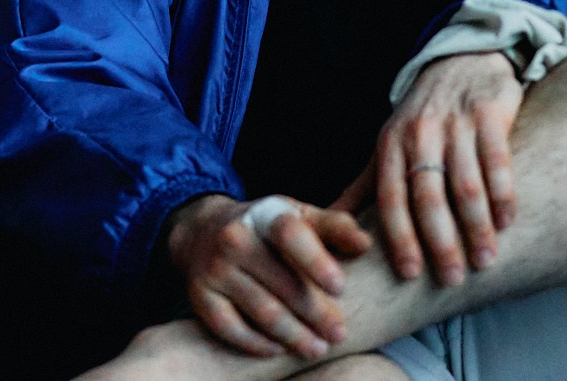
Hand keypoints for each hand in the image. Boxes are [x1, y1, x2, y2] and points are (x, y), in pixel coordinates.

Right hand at [165, 193, 370, 360]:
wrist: (203, 230)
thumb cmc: (267, 227)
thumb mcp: (300, 217)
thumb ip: (335, 227)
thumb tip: (366, 245)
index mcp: (266, 215)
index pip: (291, 235)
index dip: (316, 261)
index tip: (341, 288)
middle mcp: (236, 238)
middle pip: (280, 282)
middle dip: (315, 312)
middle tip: (340, 334)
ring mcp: (215, 269)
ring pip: (260, 310)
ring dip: (292, 334)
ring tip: (317, 349)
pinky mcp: (200, 297)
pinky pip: (230, 328)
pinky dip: (256, 343)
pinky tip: (278, 351)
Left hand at [336, 50, 519, 286]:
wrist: (460, 62)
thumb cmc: (420, 118)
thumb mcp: (386, 147)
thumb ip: (363, 188)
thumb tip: (327, 226)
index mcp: (390, 146)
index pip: (390, 198)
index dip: (399, 237)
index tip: (410, 274)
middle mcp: (420, 134)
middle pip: (428, 196)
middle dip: (440, 242)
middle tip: (453, 278)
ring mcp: (456, 123)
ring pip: (466, 184)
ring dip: (476, 226)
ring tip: (485, 260)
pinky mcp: (489, 114)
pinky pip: (497, 160)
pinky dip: (502, 193)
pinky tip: (506, 221)